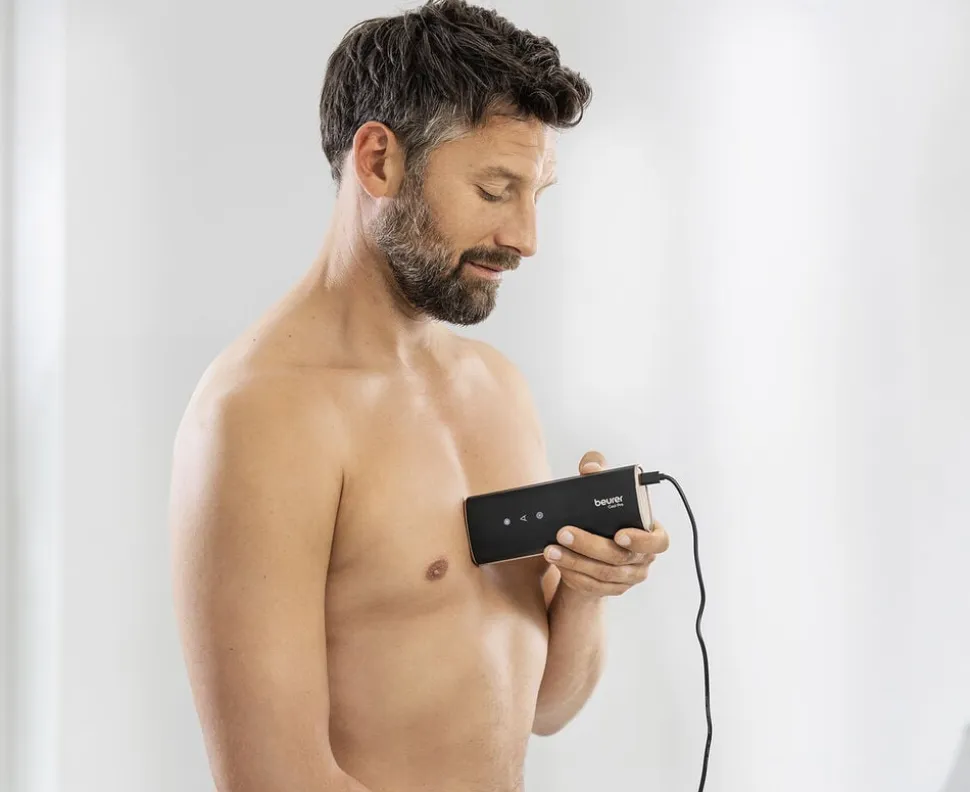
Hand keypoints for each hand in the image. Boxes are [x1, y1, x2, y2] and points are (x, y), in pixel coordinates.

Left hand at [543, 451, 668, 598]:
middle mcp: (643, 557)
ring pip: (602, 574)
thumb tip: (590, 468)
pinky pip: (592, 586)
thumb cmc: (602, 512)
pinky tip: (557, 562)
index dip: (642, 541)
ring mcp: (628, 577)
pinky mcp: (611, 589)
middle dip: (589, 545)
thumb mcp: (600, 488)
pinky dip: (572, 574)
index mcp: (650, 532)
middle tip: (563, 533)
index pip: (659, 541)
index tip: (619, 534)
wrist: (592, 544)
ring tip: (550, 549)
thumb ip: (598, 469)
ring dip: (574, 561)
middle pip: (620, 558)